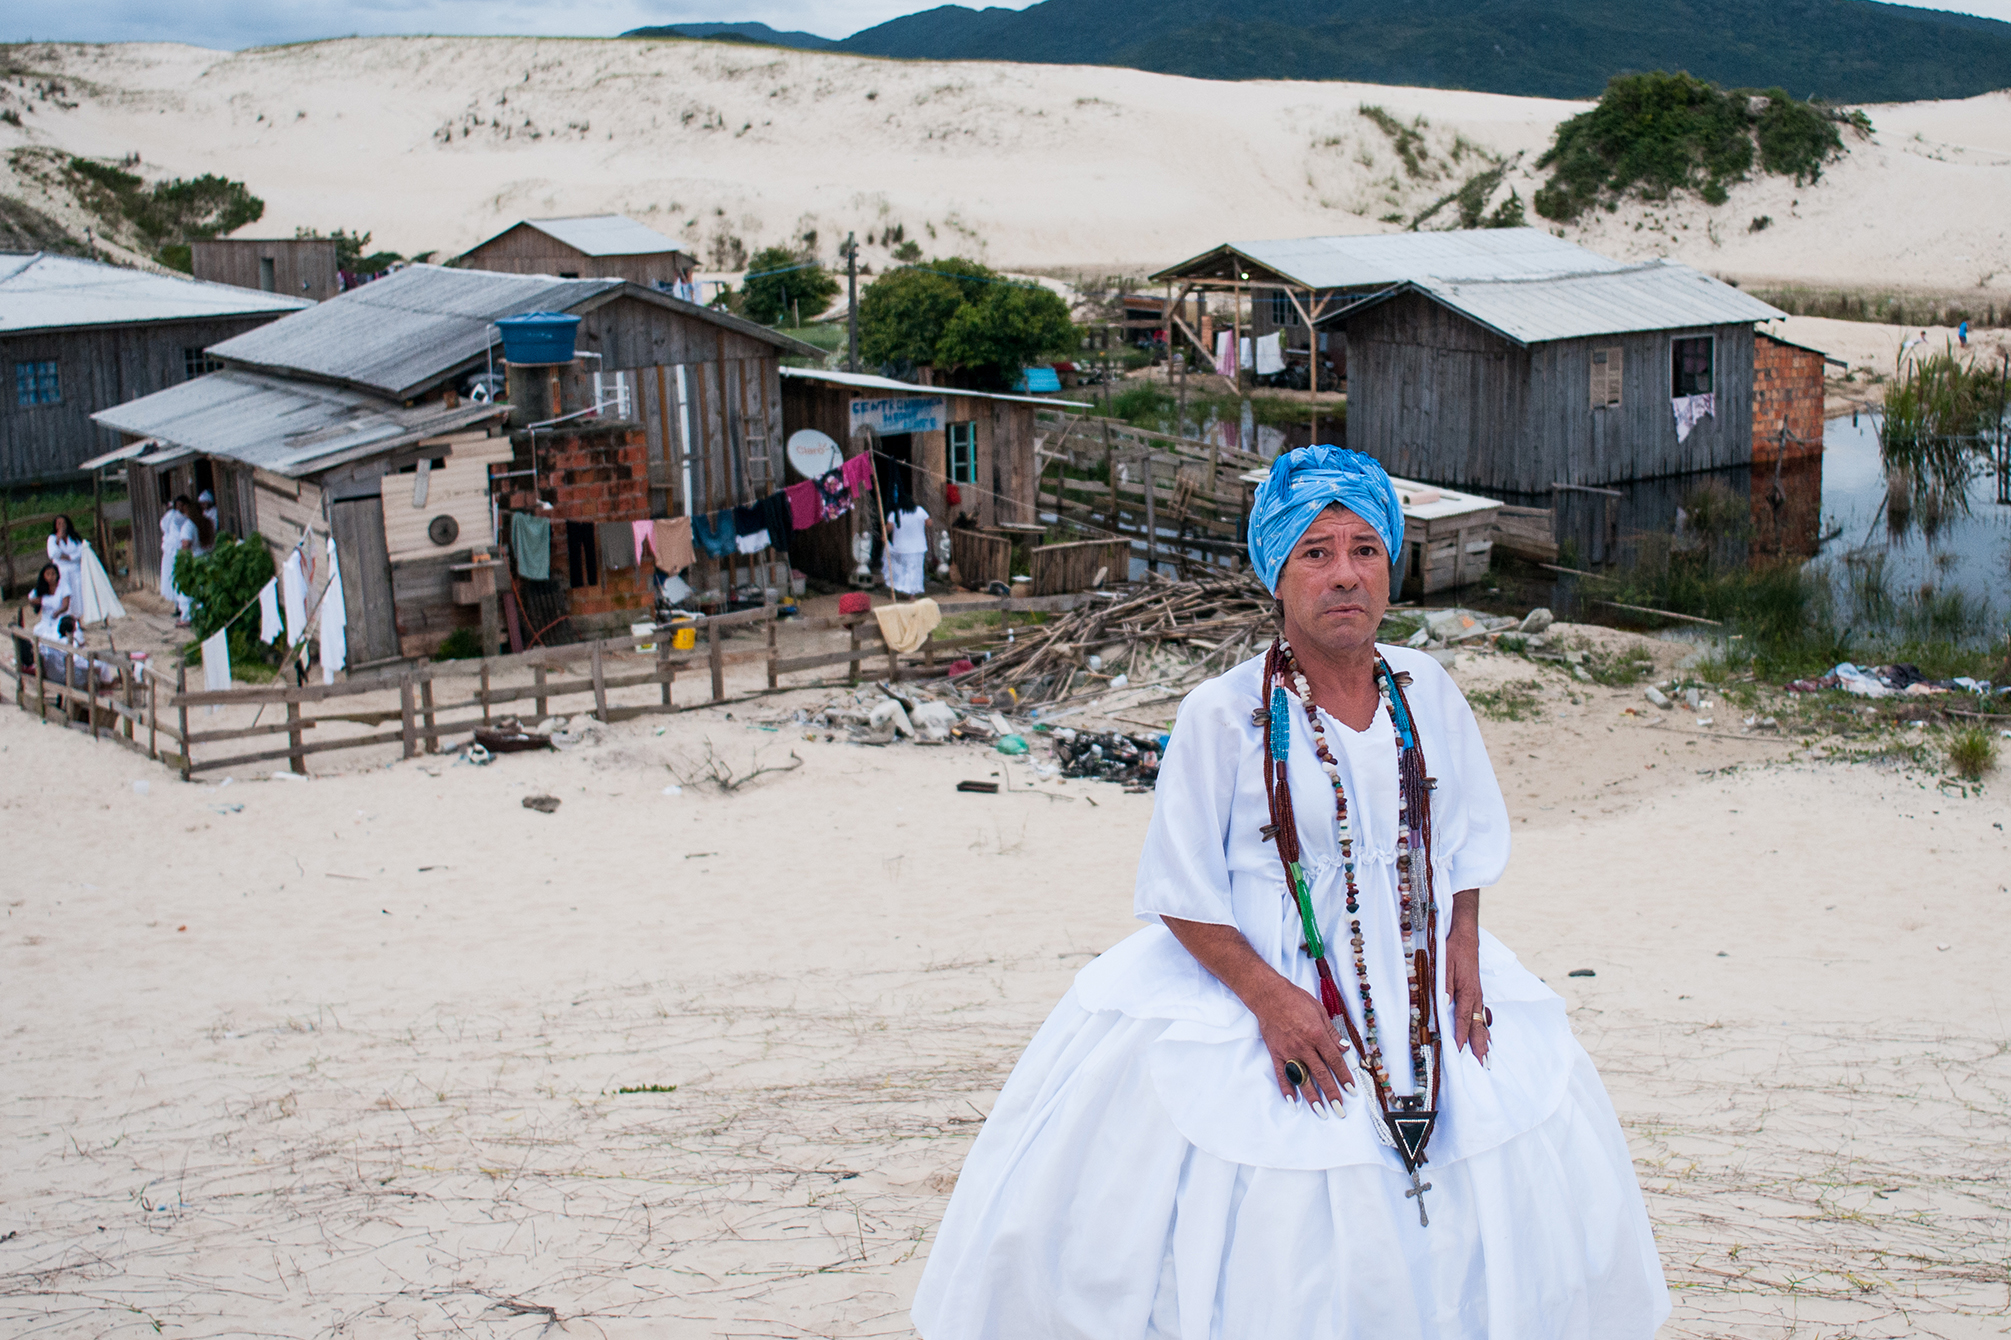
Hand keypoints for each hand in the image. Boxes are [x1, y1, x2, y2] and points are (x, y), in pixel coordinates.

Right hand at [1250, 977, 1354, 1112]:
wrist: (1269, 996)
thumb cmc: (1295, 1000)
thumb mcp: (1320, 1011)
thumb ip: (1332, 1032)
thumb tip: (1344, 1048)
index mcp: (1317, 1035)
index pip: (1334, 1060)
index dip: (1344, 1076)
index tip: (1351, 1090)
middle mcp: (1304, 1046)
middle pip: (1321, 1074)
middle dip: (1332, 1093)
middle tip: (1340, 1110)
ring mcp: (1289, 1052)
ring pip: (1302, 1078)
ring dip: (1312, 1097)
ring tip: (1321, 1112)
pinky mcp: (1276, 1053)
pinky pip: (1282, 1074)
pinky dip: (1287, 1089)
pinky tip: (1293, 1101)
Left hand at [1446, 888, 1488, 1064]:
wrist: (1466, 934)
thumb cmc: (1454, 949)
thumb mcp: (1444, 964)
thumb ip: (1444, 985)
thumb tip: (1444, 1004)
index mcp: (1468, 990)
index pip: (1462, 1017)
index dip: (1460, 1035)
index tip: (1459, 1051)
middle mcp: (1476, 995)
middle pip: (1477, 1024)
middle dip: (1479, 1045)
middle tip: (1482, 1064)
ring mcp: (1478, 994)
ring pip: (1481, 1021)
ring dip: (1483, 1039)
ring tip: (1486, 1057)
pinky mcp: (1476, 991)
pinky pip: (1481, 1014)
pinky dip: (1483, 1027)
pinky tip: (1484, 1035)